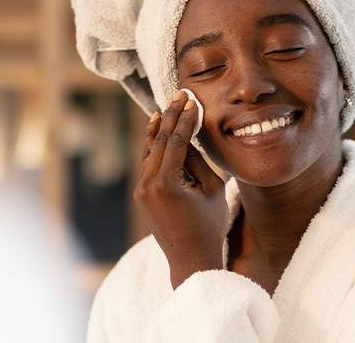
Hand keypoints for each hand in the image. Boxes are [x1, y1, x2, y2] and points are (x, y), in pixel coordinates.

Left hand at [135, 90, 227, 288]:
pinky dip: (152, 147)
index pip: (176, 141)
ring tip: (164, 108)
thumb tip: (189, 137)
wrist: (190, 259)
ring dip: (157, 129)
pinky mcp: (141, 196)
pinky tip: (156, 132)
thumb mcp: (212, 190)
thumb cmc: (209, 226)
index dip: (184, 119)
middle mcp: (147, 185)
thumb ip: (199, 161)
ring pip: (148, 152)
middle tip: (178, 95)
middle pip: (158, 142)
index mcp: (166, 184)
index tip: (191, 100)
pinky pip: (146, 165)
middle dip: (169, 117)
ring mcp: (141, 191)